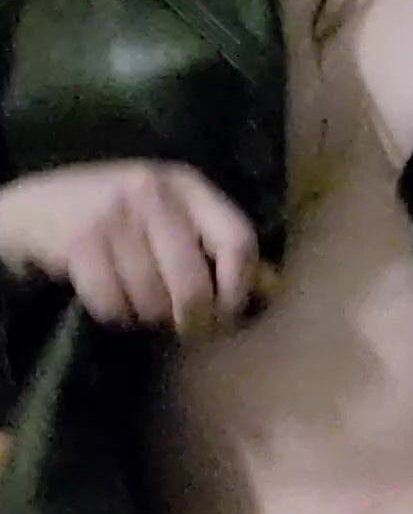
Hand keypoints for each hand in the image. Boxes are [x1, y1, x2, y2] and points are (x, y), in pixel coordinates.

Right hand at [0, 161, 264, 333]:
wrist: (41, 207)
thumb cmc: (124, 220)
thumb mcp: (174, 218)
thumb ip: (217, 247)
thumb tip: (271, 290)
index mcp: (188, 186)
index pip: (238, 242)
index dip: (239, 289)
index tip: (227, 312)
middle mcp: (153, 194)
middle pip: (194, 287)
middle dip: (193, 321)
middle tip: (184, 327)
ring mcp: (114, 216)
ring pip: (153, 303)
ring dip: (148, 317)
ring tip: (140, 300)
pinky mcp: (81, 243)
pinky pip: (114, 307)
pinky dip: (116, 315)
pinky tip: (112, 297)